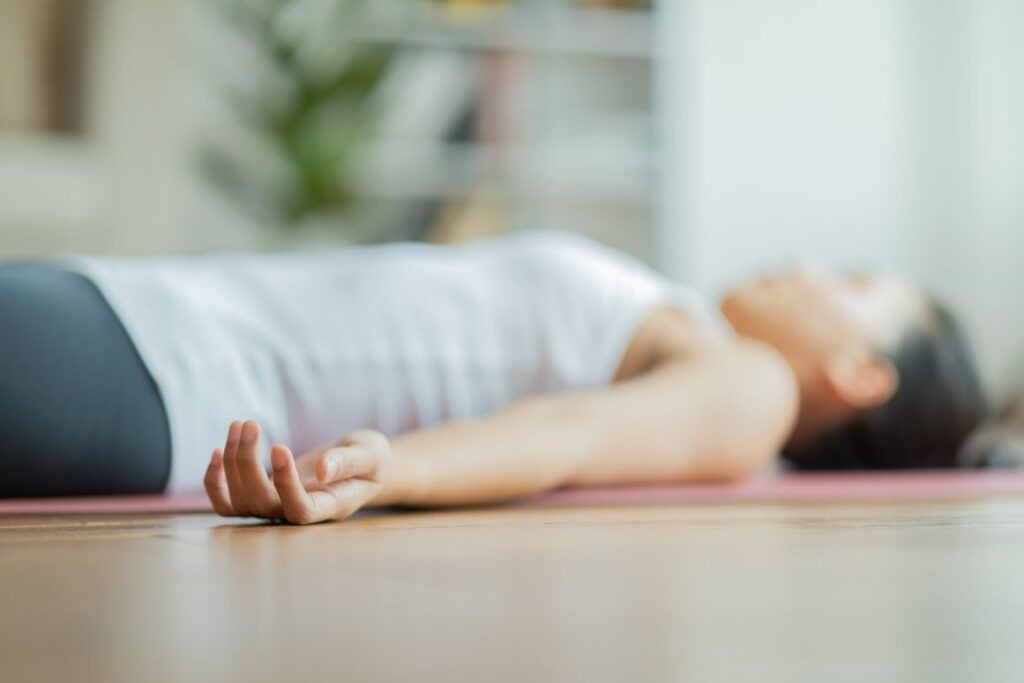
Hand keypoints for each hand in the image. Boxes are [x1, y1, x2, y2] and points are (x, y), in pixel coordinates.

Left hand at [204, 420, 391, 523]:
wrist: (362, 466)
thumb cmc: (371, 460)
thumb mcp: (369, 455)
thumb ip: (348, 462)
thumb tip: (322, 470)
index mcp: (329, 507)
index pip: (299, 510)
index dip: (285, 484)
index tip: (280, 446)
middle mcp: (299, 513)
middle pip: (260, 503)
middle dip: (247, 462)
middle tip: (251, 423)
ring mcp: (278, 508)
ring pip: (239, 502)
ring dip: (231, 463)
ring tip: (241, 424)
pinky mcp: (262, 497)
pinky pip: (227, 502)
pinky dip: (215, 480)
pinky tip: (218, 450)